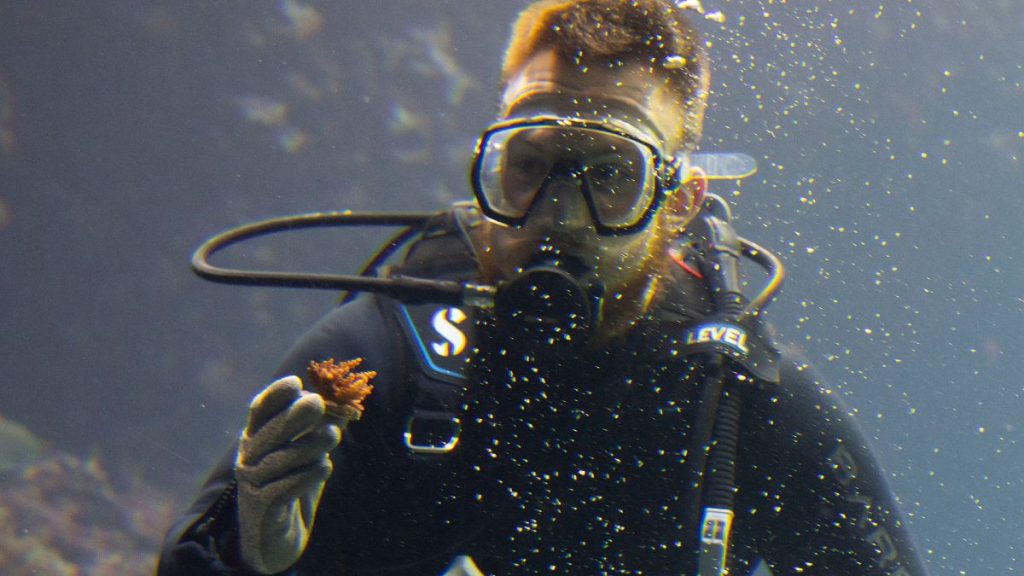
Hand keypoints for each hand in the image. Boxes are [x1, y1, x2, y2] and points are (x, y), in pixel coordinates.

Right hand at [235, 376, 342, 573]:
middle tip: (317, 402)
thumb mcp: (308, 452)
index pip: (260, 410)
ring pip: (279, 460)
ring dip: (308, 446)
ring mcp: (252, 483)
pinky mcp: (262, 508)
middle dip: (293, 416)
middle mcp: (249, 456)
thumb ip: (321, 426)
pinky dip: (305, 477)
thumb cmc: (292, 483)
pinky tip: (324, 468)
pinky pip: (282, 489)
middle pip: (269, 432)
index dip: (275, 395)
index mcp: (257, 436)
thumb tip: (345, 401)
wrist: (275, 536)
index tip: (296, 382)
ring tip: (333, 435)